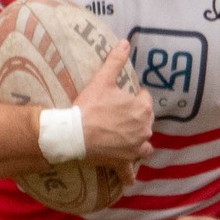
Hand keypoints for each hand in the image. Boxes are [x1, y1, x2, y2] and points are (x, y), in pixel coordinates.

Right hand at [76, 41, 154, 172]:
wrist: (73, 133)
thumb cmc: (88, 106)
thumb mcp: (102, 79)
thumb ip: (115, 61)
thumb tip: (125, 42)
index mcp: (142, 108)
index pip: (145, 99)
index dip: (135, 98)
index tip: (122, 99)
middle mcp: (144, 129)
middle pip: (145, 123)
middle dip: (136, 120)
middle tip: (119, 118)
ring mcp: (134, 148)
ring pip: (143, 147)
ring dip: (138, 144)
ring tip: (127, 142)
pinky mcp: (122, 163)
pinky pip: (129, 173)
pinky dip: (129, 175)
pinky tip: (128, 178)